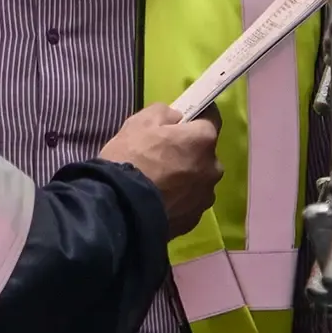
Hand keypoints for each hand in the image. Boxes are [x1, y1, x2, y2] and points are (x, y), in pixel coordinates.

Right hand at [99, 103, 221, 236]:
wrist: (119, 208)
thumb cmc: (131, 158)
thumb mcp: (140, 122)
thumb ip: (165, 113)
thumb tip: (175, 118)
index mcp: (203, 140)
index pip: (211, 118)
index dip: (197, 115)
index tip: (185, 118)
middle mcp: (213, 168)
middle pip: (204, 153)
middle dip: (189, 151)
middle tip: (164, 155)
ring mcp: (205, 197)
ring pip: (198, 180)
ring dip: (185, 177)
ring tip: (159, 182)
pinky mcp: (194, 219)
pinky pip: (189, 201)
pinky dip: (178, 199)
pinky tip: (159, 200)